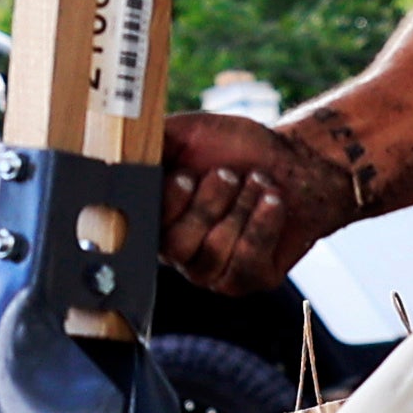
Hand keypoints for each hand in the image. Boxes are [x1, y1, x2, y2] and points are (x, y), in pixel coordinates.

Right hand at [157, 110, 354, 291]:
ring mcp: (214, 271)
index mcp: (158, 217)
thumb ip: (151, 142)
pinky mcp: (250, 280)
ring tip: (259, 181)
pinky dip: (263, 224)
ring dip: (242, 208)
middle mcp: (181, 252)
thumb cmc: (236, 147)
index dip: (168, 204)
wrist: (292, 161)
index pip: (146, 227)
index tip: (187, 175)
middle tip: (230, 174)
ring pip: (215, 253)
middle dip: (209, 204)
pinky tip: (273, 200)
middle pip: (178, 246)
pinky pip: (248, 263)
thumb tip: (120, 148)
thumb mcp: (187, 133)